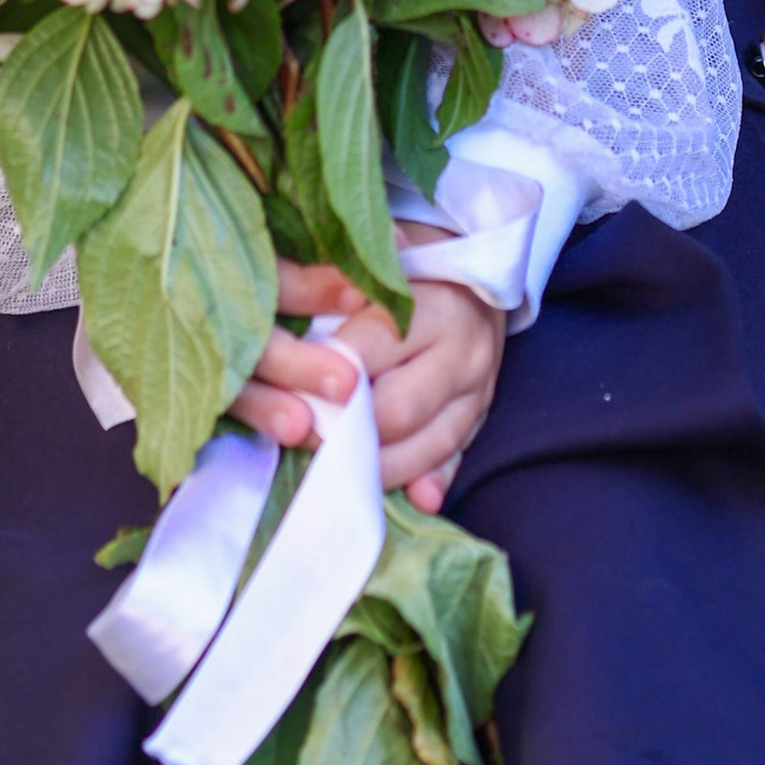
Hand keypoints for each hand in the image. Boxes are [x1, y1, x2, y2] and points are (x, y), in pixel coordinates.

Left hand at [231, 260, 506, 510]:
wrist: (473, 277)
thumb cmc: (407, 268)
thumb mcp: (377, 266)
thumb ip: (339, 286)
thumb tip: (302, 322)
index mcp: (429, 306)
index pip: (367, 353)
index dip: (323, 378)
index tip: (285, 393)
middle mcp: (461, 351)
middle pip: (398, 411)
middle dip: (346, 434)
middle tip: (301, 440)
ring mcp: (477, 390)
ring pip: (427, 447)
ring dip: (376, 469)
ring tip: (331, 474)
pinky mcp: (479, 417)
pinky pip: (454, 460)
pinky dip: (427, 482)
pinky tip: (406, 497)